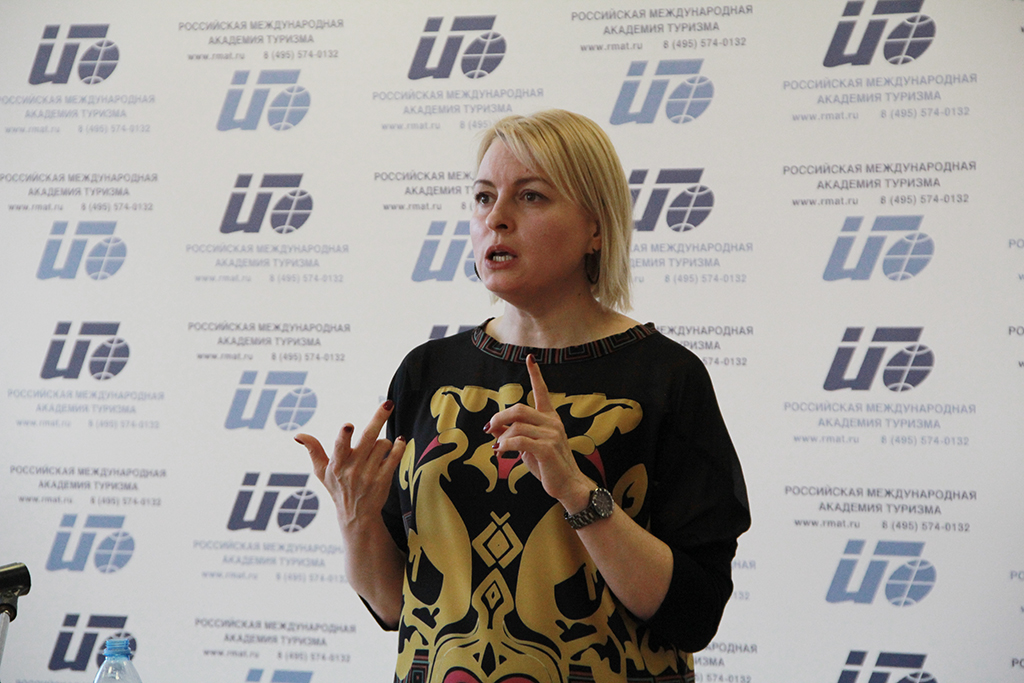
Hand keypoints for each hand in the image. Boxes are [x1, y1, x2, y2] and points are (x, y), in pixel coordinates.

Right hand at [294, 400, 405, 526]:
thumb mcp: (321, 472)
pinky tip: (399, 442)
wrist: (356, 516)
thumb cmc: (338, 488)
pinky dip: (399, 446)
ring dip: (384, 441)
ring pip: (383, 444)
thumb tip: (297, 435)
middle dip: (378, 419)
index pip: (339, 448)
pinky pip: (395, 457)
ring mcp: (370, 475)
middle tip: (387, 404)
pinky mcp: (383, 480)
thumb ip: (313, 450)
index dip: (343, 437)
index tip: (347, 426)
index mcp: (336, 465)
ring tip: (379, 447)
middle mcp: (353, 469)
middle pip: (368, 438)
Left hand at [485, 355, 592, 508]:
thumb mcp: (527, 448)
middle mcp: (553, 422)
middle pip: (519, 409)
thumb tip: (492, 427)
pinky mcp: (547, 449)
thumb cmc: (547, 466)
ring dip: (501, 438)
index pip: (542, 391)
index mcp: (550, 418)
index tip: (530, 358)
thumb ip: (512, 434)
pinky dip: (505, 445)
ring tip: (498, 449)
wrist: (567, 485)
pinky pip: (519, 440)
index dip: (536, 374)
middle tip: (488, 429)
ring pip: (516, 426)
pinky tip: (501, 453)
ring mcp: (552, 435)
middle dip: (499, 417)